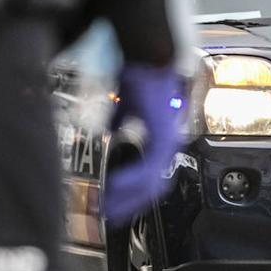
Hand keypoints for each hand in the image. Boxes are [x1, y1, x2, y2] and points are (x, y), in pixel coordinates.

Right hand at [101, 63, 185, 224]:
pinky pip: (147, 167)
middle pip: (151, 189)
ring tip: (107, 203)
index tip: (111, 206)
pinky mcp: (161, 136)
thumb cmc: (138, 77)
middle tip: (107, 213)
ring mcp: (166, 142)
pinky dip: (129, 179)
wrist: (148, 57)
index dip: (130, 196)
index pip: (148, 179)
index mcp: (158, 139)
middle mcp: (167, 144)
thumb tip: (104, 137)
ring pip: (151, 183)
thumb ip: (117, 126)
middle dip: (128, 205)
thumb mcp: (123, 109)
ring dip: (127, 196)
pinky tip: (114, 183)